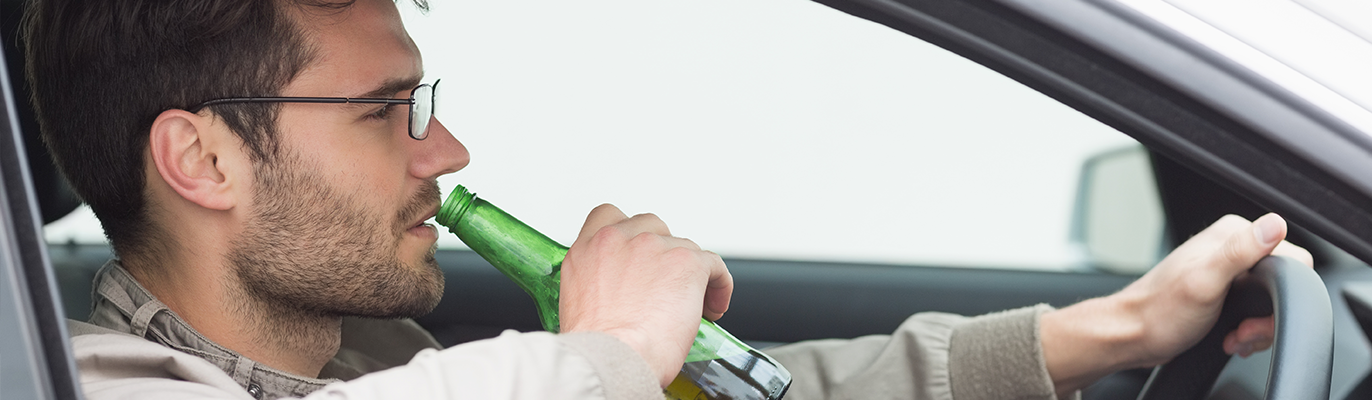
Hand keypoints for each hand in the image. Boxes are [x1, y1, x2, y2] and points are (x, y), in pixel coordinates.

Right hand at [558, 204, 733, 386]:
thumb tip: (622, 295)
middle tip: (666, 286)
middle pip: (653, 226)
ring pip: (684, 247)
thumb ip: (598, 283)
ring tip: (691, 305)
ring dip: (689, 273)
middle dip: (663, 253)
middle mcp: (618, 239)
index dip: (630, 234)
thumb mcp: (578, 305)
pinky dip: (718, 285)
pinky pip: (713, 265)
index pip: (609, 216)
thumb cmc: (600, 347)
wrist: (614, 359)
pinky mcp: (686, 261)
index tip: (639, 256)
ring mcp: (654, 246)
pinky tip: (713, 306)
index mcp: (587, 249)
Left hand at [1040, 213, 1313, 395]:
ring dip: (1257, 328)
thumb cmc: (1159, 312)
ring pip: (1270, 303)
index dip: (1283, 292)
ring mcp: (1227, 271)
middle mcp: (1231, 249)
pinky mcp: (1224, 293)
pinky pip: (1254, 313)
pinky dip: (1248, 332)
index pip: (1291, 258)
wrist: (1133, 336)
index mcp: (1232, 235)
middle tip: (1242, 331)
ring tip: (1234, 337)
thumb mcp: (1204, 281)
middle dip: (1267, 317)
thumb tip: (1275, 224)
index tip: (1256, 313)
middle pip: (1283, 284)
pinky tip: (1230, 338)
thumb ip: (1240, 252)